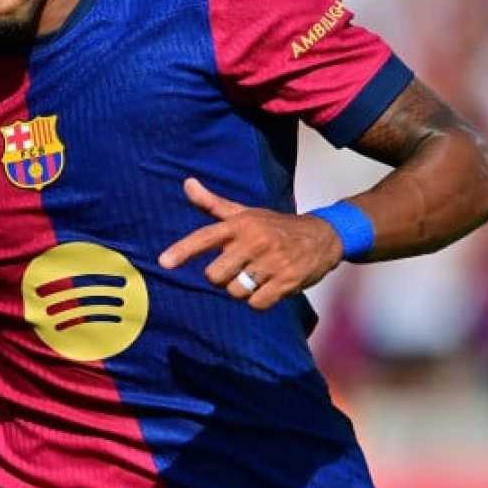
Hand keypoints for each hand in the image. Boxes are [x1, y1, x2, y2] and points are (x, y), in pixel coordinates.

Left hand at [156, 177, 343, 309]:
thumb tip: (186, 183)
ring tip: (256, 276)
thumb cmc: (275, 226)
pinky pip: (257, 304)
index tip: (163, 263)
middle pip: (215, 276)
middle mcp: (254, 241)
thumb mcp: (245, 213)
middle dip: (221, 278)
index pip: (204, 237)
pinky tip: (269, 286)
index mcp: (240, 224)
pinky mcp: (287, 281)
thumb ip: (212, 204)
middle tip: (236, 268)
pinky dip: (259, 301)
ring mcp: (272, 262)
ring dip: (241, 290)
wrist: (323, 236)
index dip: (182, 250)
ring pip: (235, 291)